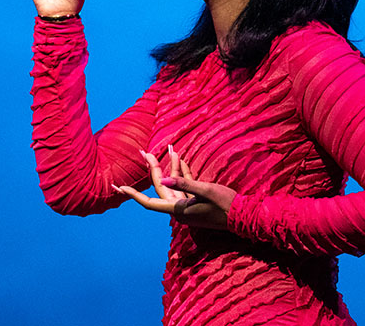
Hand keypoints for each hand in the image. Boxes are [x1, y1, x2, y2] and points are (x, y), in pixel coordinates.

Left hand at [113, 146, 236, 229]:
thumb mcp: (206, 191)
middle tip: (145, 152)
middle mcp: (179, 209)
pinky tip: (181, 159)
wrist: (244, 216)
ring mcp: (188, 206)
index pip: (149, 203)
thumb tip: (163, 179)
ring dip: (172, 167)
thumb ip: (184, 183)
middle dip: (154, 168)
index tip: (120, 186)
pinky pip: (185, 186)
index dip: (134, 194)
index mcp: (178, 209)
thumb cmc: (225, 204)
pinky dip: (183, 173)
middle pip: (161, 187)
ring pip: (173, 184)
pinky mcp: (196, 203)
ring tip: (170, 147)